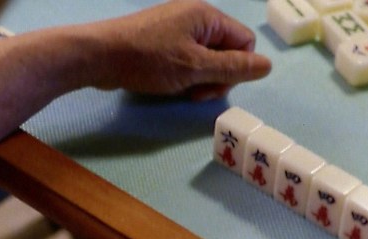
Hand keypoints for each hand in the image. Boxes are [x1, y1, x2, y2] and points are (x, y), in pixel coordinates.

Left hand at [87, 0, 271, 99]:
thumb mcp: (195, 67)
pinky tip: (171, 84)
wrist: (99, 56)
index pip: (245, 42)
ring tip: (181, 89)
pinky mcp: (163, 40)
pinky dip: (185, 74)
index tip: (214, 85)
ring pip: (207, 58)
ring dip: (201, 79)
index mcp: (207, 16)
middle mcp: (195, 17)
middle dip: (217, 76)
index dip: (237, 68)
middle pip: (227, 51)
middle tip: (195, 92)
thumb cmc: (148, 60)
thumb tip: (267, 66)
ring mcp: (178, 28)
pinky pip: (188, 58)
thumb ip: (233, 68)